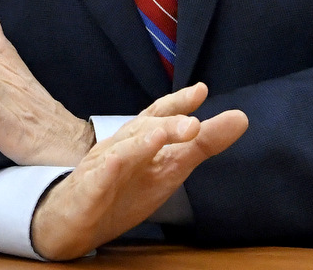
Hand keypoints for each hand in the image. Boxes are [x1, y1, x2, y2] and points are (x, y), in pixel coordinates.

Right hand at [29, 85, 248, 259]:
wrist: (71, 221)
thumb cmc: (121, 191)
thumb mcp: (168, 169)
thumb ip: (201, 145)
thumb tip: (240, 118)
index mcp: (140, 141)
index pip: (158, 115)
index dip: (177, 103)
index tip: (201, 91)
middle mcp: (120, 147)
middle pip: (143, 129)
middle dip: (168, 124)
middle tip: (194, 124)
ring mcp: (101, 168)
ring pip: (122, 150)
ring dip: (143, 142)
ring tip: (163, 135)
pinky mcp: (87, 192)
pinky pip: (96, 179)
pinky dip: (107, 170)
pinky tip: (117, 163)